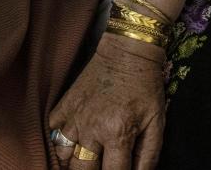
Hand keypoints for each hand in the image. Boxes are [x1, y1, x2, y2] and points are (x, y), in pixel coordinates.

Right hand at [48, 34, 166, 169]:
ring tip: (86, 160)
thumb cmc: (145, 87)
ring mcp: (74, 117)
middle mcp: (92, 128)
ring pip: (64, 156)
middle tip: (101, 166)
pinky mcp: (64, 105)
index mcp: (117, 133)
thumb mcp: (157, 122)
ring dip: (74, 162)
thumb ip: (149, 156)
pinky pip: (53, 133)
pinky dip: (61, 142)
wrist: (127, 52)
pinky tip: (73, 143)